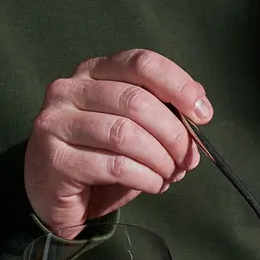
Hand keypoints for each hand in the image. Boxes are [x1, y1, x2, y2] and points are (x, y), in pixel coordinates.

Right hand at [25, 50, 209, 237]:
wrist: (58, 195)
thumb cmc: (102, 157)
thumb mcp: (137, 128)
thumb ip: (164, 112)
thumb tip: (200, 108)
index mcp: (93, 72)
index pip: (141, 63)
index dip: (178, 86)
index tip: (203, 114)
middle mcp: (69, 90)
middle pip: (137, 101)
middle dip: (174, 134)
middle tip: (188, 159)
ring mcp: (57, 122)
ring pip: (126, 134)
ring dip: (161, 160)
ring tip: (170, 174)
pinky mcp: (55, 158)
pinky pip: (116, 165)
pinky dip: (147, 178)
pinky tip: (153, 185)